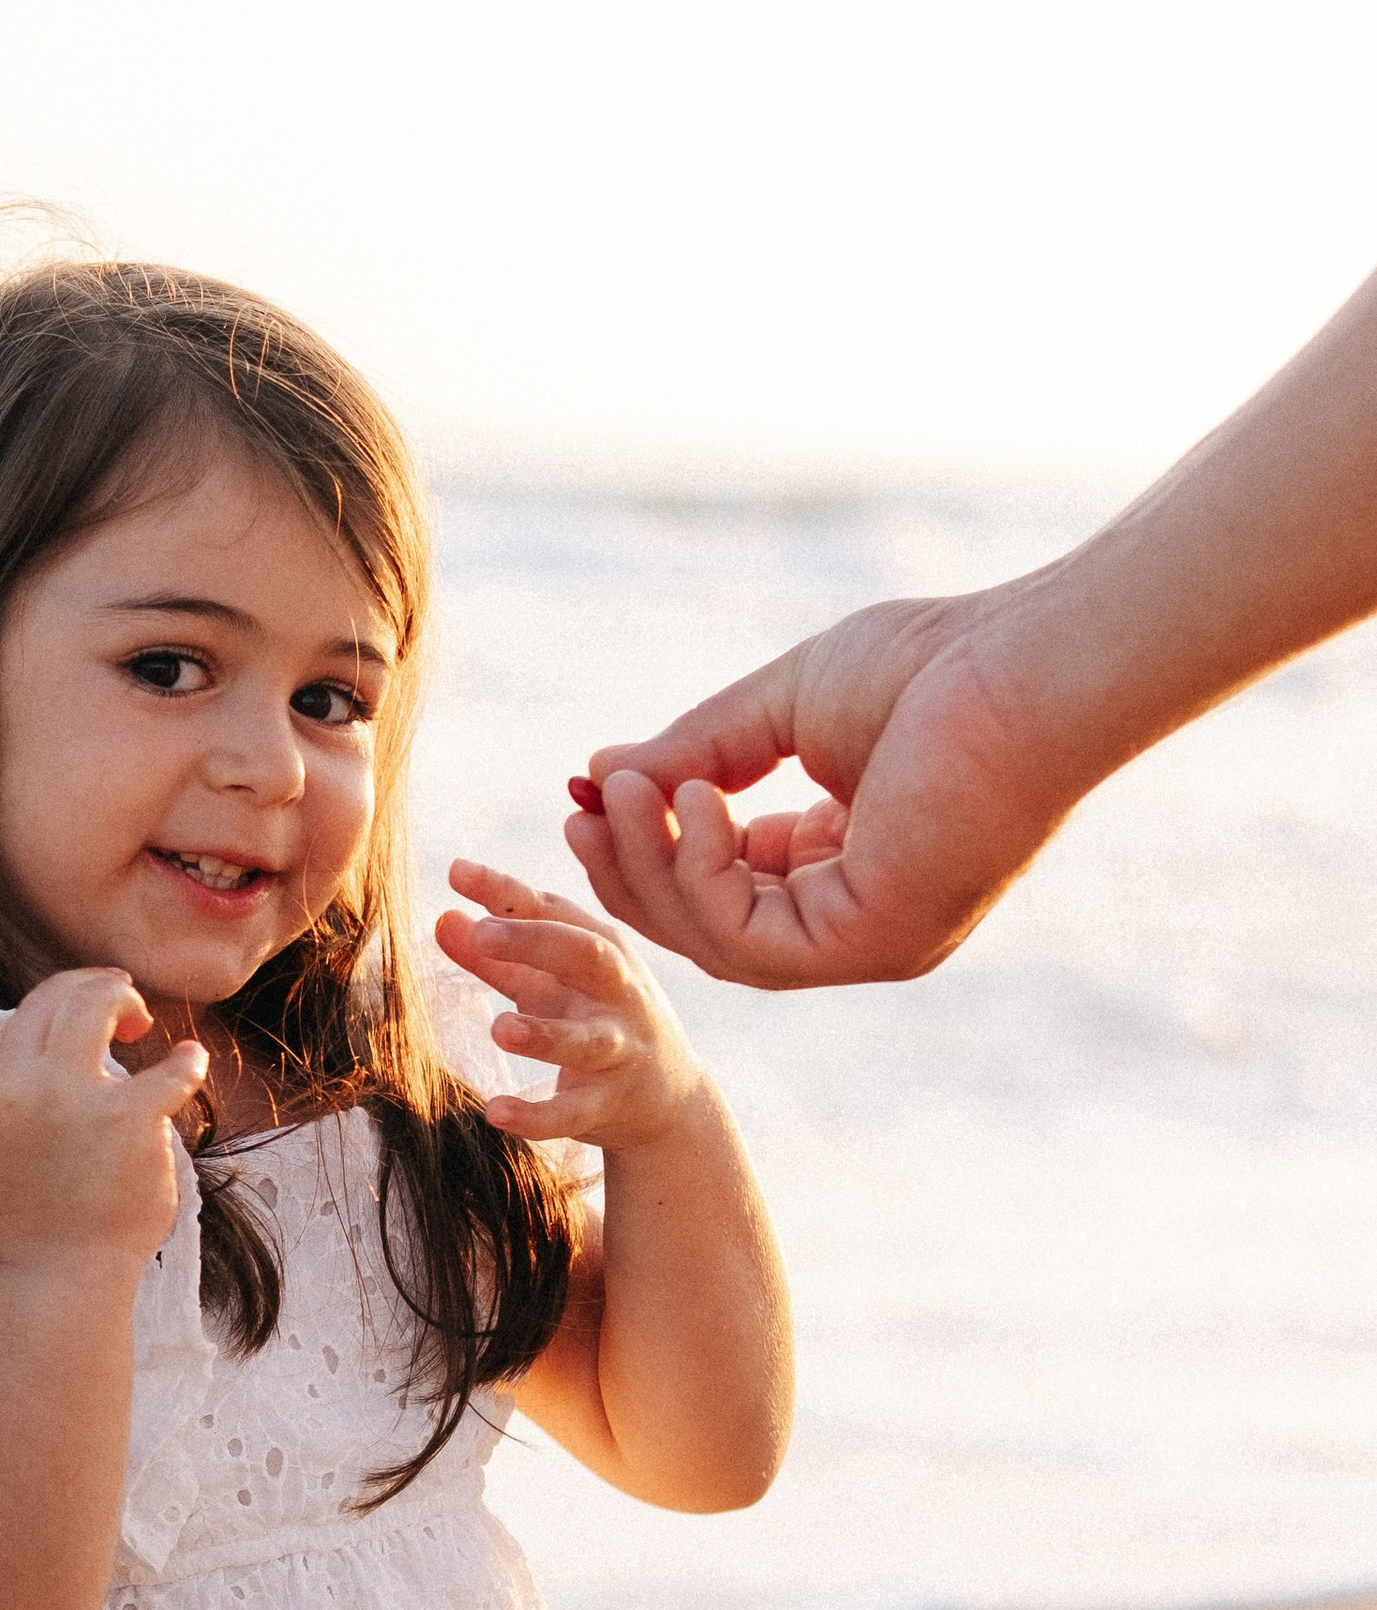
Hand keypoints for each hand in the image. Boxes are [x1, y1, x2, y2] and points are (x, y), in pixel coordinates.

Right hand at [0, 943, 207, 1269]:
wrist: (62, 1274)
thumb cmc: (48, 1212)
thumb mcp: (12, 1143)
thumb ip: (31, 1089)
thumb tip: (88, 1039)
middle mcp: (22, 1086)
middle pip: (50, 994)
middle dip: (91, 987)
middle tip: (120, 1007)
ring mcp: (72, 1099)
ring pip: (97, 1001)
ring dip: (124, 998)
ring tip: (140, 1027)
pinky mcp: (126, 1119)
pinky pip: (170, 1069)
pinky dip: (187, 1062)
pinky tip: (190, 1065)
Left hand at [437, 860, 709, 1148]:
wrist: (667, 1099)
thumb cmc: (596, 1020)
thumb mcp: (548, 983)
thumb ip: (496, 956)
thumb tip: (442, 917)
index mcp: (600, 949)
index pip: (551, 910)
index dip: (505, 891)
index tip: (456, 871)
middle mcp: (617, 991)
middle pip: (584, 955)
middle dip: (535, 942)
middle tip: (482, 933)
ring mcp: (619, 1048)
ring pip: (585, 1040)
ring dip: (543, 1034)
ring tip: (499, 1030)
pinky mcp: (610, 1103)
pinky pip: (574, 1111)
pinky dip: (537, 1115)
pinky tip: (496, 1112)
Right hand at [555, 593, 1073, 987]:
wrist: (1029, 665)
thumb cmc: (935, 666)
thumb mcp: (783, 707)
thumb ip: (698, 750)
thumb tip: (601, 769)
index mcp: (852, 860)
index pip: (727, 883)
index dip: (653, 842)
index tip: (593, 785)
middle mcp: (863, 916)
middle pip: (711, 927)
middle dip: (634, 870)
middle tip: (579, 805)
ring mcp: (872, 939)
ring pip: (720, 945)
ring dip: (652, 872)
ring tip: (620, 792)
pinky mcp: (877, 941)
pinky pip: (752, 940)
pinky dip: (702, 876)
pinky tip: (693, 802)